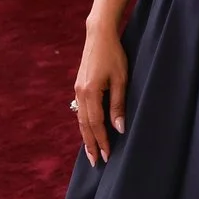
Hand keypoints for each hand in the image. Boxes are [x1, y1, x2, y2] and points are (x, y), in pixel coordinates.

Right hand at [73, 30, 128, 162]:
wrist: (99, 35)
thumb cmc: (114, 55)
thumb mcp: (121, 79)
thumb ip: (118, 104)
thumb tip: (119, 128)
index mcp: (90, 92)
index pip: (96, 124)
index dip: (102, 141)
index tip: (107, 156)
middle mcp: (80, 93)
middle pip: (84, 126)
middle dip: (91, 145)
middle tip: (96, 163)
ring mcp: (77, 90)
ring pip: (80, 120)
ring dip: (86, 137)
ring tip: (91, 152)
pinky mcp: (79, 87)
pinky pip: (80, 111)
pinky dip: (84, 124)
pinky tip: (88, 131)